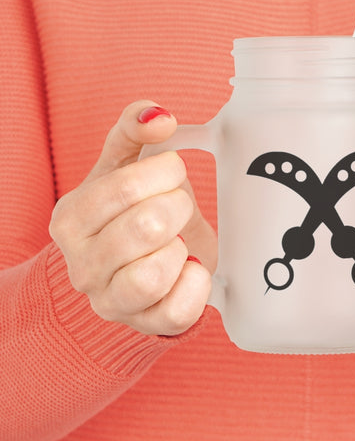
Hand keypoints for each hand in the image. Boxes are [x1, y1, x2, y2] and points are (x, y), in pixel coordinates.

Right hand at [49, 101, 215, 335]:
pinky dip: (196, 283)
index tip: (173, 172)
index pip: (126, 186)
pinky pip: (177, 311)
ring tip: (178, 240)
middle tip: (178, 207)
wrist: (135, 263)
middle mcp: (81, 265)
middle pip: (147, 227)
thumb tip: (159, 115)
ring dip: (181, 248)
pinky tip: (190, 267)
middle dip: (178, 207)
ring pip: (154, 274)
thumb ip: (134, 129)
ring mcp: (110, 301)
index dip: (165, 172)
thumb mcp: (125, 163)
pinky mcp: (145, 324)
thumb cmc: (131, 209)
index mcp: (71, 218)